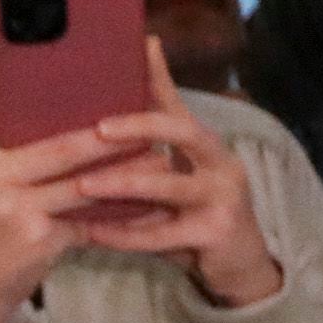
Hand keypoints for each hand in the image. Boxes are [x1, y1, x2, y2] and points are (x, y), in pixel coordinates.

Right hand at [0, 12, 141, 322]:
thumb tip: (32, 96)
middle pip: (56, 143)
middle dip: (105, 133)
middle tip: (143, 110)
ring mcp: (11, 208)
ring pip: (85, 181)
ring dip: (127, 170)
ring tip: (159, 155)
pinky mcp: (40, 237)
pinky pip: (93, 217)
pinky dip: (121, 211)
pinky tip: (150, 203)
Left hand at [68, 41, 281, 306]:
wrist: (241, 263)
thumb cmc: (200, 208)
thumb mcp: (184, 166)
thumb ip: (159, 127)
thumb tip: (139, 60)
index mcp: (208, 144)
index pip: (178, 104)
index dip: (154, 80)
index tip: (124, 61)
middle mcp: (222, 163)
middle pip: (185, 131)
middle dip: (140, 127)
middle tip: (97, 130)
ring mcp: (223, 197)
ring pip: (168, 185)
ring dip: (122, 184)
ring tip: (82, 185)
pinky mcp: (216, 232)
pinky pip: (162, 234)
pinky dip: (124, 234)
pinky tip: (92, 233)